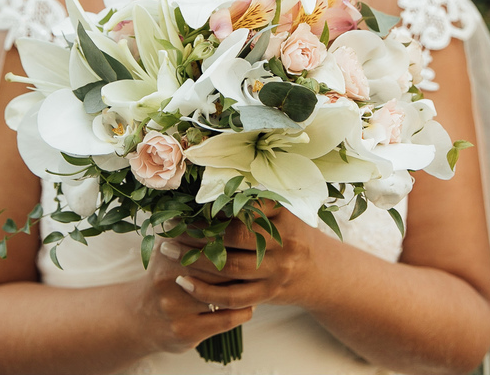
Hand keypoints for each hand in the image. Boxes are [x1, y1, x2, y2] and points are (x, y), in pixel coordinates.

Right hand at [127, 237, 254, 354]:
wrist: (138, 319)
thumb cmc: (163, 277)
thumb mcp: (168, 249)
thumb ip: (190, 229)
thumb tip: (223, 207)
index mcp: (166, 253)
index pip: (208, 240)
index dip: (233, 237)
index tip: (253, 235)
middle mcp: (168, 280)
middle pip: (218, 267)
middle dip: (243, 262)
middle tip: (265, 257)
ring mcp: (175, 308)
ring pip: (223, 294)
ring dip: (246, 288)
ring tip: (262, 280)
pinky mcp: (185, 332)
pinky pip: (225, 320)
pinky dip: (243, 311)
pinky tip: (251, 305)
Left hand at [166, 207, 329, 312]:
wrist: (322, 273)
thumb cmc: (293, 236)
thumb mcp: (283, 213)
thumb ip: (254, 203)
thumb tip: (209, 192)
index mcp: (284, 216)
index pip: (243, 209)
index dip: (212, 207)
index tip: (185, 205)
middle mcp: (283, 244)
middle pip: (233, 237)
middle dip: (197, 233)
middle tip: (169, 227)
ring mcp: (276, 272)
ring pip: (229, 268)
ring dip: (194, 261)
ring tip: (168, 252)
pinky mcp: (268, 294)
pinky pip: (232, 297)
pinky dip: (206, 291)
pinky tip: (184, 283)